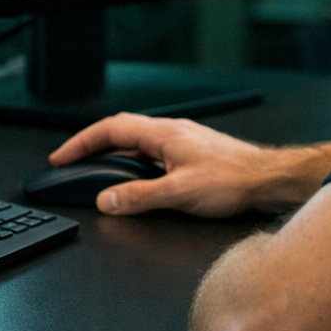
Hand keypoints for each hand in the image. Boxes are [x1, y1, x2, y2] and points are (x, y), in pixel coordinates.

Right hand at [48, 112, 330, 217]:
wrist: (269, 179)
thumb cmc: (233, 180)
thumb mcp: (179, 193)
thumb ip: (139, 197)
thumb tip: (106, 200)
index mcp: (162, 133)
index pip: (110, 130)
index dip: (81, 143)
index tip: (62, 157)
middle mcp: (170, 132)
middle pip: (120, 132)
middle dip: (91, 146)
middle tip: (71, 162)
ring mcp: (182, 141)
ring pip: (137, 142)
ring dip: (113, 154)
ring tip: (97, 172)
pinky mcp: (192, 153)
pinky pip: (152, 153)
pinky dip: (133, 163)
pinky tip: (136, 181)